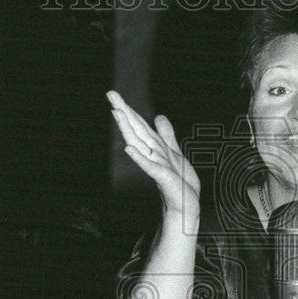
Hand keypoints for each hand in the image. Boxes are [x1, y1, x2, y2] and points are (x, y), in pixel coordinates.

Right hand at [107, 90, 199, 222]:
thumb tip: (159, 117)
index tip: (114, 95)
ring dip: (128, 128)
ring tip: (116, 112)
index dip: (128, 109)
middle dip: (124, 112)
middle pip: (136, 129)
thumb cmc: (180, 181)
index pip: (139, 124)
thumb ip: (166, 135)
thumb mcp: (174, 153)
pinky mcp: (161, 177)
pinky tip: (128, 149)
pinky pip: (149, 166)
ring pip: (139, 143)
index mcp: (154, 147)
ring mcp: (155, 164)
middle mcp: (151, 153)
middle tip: (110, 94)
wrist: (186, 203)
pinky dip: (139, 157)